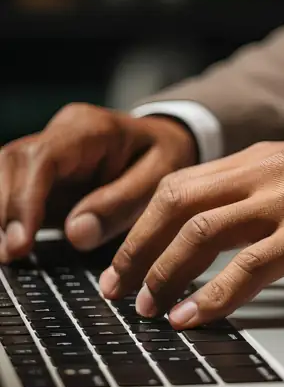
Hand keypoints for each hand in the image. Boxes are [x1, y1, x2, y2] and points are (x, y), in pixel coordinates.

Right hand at [0, 103, 196, 261]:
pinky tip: (9, 245)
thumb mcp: (160, 177)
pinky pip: (12, 190)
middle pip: (11, 163)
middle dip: (4, 210)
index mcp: (89, 130)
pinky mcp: (39, 174)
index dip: (24, 200)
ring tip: (7, 256)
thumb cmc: (164, 155)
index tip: (21, 242)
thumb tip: (76, 234)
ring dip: (1, 215)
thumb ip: (121, 204)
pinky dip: (8, 217)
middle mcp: (59, 136)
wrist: (163, 140)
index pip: (42, 158)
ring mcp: (45, 152)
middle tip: (9, 255)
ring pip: (3, 173)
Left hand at [100, 141, 283, 327]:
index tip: (122, 259)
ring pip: (202, 232)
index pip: (182, 184)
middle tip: (118, 287)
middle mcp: (271, 169)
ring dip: (165, 272)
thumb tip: (212, 245)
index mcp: (265, 157)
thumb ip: (260, 203)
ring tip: (148, 307)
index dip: (142, 223)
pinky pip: (247, 267)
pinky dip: (212, 296)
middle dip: (138, 247)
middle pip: (177, 201)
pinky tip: (194, 318)